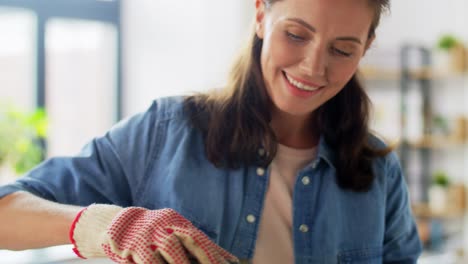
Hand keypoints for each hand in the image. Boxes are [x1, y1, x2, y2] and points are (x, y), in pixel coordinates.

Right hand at [70, 205, 238, 263]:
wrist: (113, 223)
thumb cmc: (150, 231)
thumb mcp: (171, 231)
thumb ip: (194, 244)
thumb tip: (226, 258)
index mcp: (174, 221)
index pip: (198, 238)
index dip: (214, 253)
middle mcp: (161, 225)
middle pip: (185, 242)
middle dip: (202, 258)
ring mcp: (144, 236)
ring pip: (165, 256)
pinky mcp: (129, 249)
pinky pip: (147, 263)